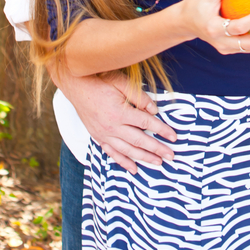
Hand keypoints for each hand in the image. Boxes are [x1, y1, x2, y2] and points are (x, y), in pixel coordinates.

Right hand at [50, 66, 176, 173]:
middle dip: (157, 148)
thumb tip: (155, 110)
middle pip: (139, 140)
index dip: (162, 129)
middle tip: (171, 156)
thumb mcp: (121, 82)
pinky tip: (134, 169)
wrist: (76, 85)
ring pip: (127, 150)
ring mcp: (104, 134)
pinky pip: (112, 153)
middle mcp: (112, 126)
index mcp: (120, 112)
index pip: (146, 122)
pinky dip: (124, 162)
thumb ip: (139, 96)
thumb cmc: (99, 80)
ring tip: (158, 163)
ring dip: (144, 158)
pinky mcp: (98, 137)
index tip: (174, 136)